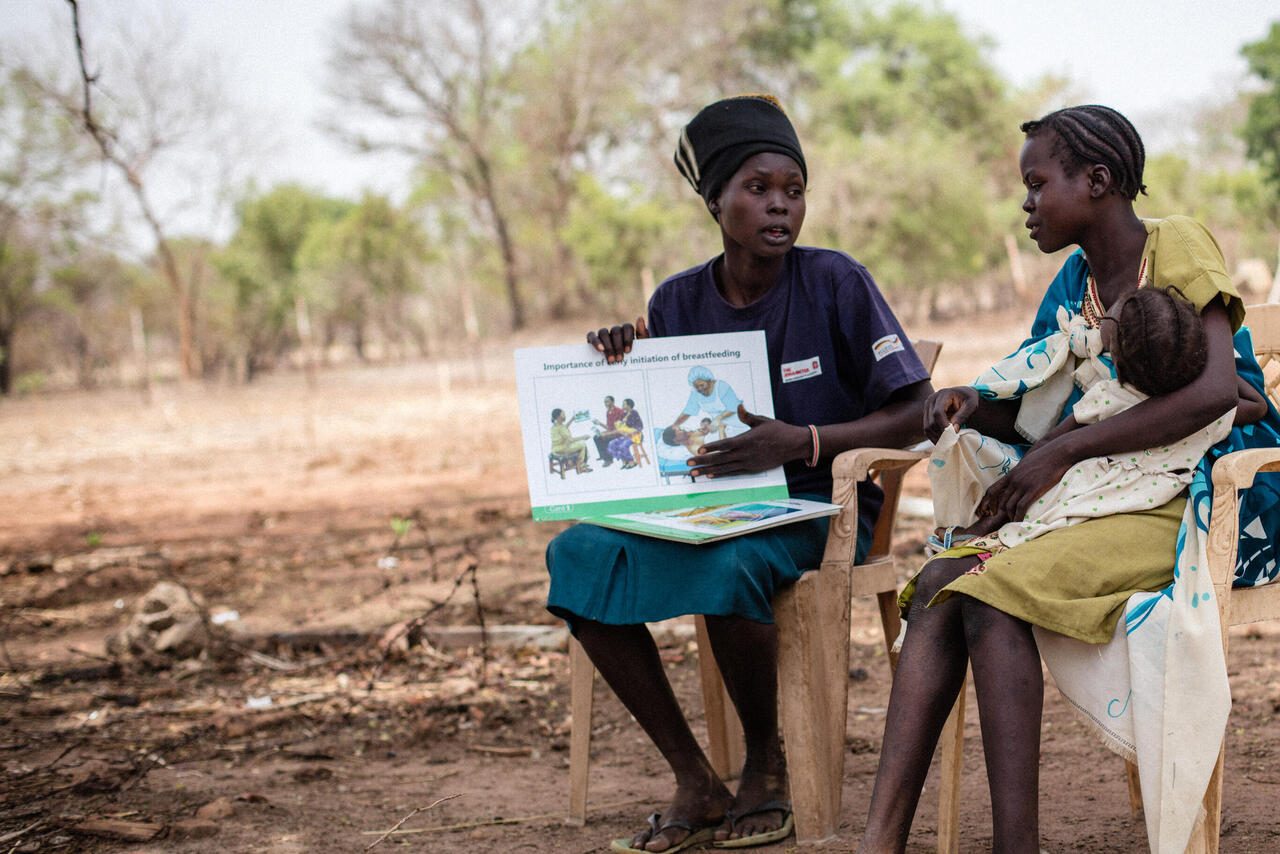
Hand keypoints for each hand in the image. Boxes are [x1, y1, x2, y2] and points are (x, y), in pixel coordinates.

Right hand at [587, 317, 646, 363]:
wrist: (624, 370)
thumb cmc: (634, 358)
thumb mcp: (641, 349)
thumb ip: (643, 334)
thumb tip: (640, 318)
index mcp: (627, 331)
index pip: (627, 327)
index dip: (627, 338)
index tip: (628, 351)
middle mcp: (615, 331)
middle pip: (615, 331)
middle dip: (618, 346)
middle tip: (620, 359)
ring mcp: (604, 335)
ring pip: (603, 332)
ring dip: (608, 346)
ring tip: (611, 359)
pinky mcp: (592, 339)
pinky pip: (591, 335)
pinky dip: (596, 341)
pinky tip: (600, 350)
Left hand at [686, 405, 807, 477]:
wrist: (794, 445)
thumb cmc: (778, 431)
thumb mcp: (762, 420)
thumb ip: (747, 416)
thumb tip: (738, 407)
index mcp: (747, 440)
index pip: (725, 444)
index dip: (711, 447)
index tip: (699, 449)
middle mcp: (745, 453)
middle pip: (720, 458)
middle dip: (702, 461)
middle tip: (688, 464)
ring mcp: (748, 463)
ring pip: (724, 468)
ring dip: (707, 470)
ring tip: (694, 473)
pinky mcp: (752, 469)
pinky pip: (733, 472)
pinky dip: (721, 474)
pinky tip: (710, 475)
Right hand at [924, 386, 979, 441]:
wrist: (963, 394)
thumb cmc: (969, 399)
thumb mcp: (971, 406)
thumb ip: (963, 416)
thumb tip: (954, 430)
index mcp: (943, 394)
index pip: (938, 412)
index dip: (943, 425)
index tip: (952, 436)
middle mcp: (932, 399)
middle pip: (931, 421)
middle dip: (940, 433)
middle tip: (951, 442)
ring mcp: (927, 406)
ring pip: (927, 426)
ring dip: (936, 436)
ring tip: (947, 443)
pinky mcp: (927, 413)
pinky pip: (927, 427)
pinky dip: (933, 436)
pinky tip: (942, 441)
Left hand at [977, 442, 1072, 521]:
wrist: (1058, 452)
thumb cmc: (1046, 456)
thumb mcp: (1027, 463)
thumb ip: (1021, 471)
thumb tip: (1021, 476)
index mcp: (1011, 474)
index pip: (993, 490)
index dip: (989, 502)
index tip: (989, 510)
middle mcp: (1014, 480)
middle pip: (1001, 501)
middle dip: (1001, 512)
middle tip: (1005, 521)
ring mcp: (1023, 485)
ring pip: (1010, 506)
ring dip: (1011, 517)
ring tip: (1014, 523)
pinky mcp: (1034, 489)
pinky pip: (1021, 507)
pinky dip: (1019, 516)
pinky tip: (1020, 522)